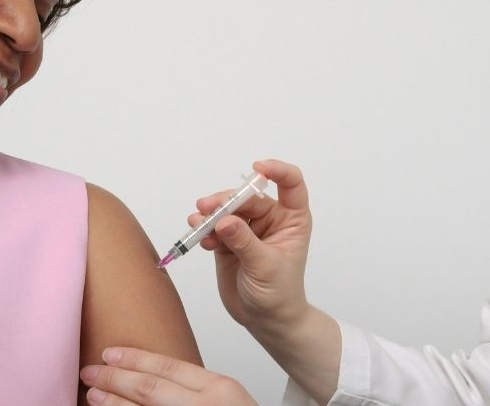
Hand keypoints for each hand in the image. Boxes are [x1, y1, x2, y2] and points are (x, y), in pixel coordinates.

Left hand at [80, 347, 255, 404]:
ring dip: (114, 404)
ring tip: (93, 395)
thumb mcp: (226, 399)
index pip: (167, 367)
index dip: (134, 359)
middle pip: (148, 388)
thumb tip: (152, 377)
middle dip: (114, 379)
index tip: (110, 354)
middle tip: (91, 372)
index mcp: (219, 389)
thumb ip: (197, 389)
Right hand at [191, 160, 312, 333]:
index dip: (277, 171)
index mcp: (291, 220)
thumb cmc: (279, 293)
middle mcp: (270, 220)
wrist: (265, 320)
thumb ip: (245, 242)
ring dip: (211, 214)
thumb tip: (224, 220)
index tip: (257, 169)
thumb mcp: (265, 267)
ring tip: (197, 223)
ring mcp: (248, 230)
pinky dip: (205, 230)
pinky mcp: (229, 242)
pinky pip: (214, 228)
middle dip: (226, 201)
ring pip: (227, 211)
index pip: (290, 184)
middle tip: (205, 208)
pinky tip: (201, 239)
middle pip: (247, 198)